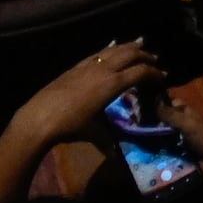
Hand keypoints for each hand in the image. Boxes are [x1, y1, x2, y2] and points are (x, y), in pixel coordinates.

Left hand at [5, 37, 163, 154]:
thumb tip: (117, 157)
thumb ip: (108, 141)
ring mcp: (87, 66)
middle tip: (155, 59)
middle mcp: (102, 70)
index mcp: (111, 84)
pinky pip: (97, 53)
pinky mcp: (75, 67)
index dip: (154, 73)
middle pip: (129, 54)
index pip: (140, 72)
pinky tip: (111, 47)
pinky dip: (109, 49)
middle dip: (144, 55)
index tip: (163, 77)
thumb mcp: (93, 133)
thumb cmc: (70, 126)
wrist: (39, 118)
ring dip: (128, 47)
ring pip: (112, 50)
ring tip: (139, 45)